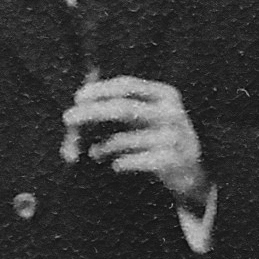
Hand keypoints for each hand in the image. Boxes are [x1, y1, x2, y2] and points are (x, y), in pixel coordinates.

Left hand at [62, 76, 208, 212]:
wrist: (191, 173)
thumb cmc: (158, 139)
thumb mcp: (144, 119)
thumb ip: (115, 111)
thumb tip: (77, 111)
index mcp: (165, 94)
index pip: (128, 85)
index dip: (100, 89)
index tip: (78, 97)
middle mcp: (172, 112)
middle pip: (123, 108)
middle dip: (91, 112)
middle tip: (67, 118)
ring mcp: (174, 137)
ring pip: (124, 138)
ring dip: (102, 146)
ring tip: (94, 153)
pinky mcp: (172, 160)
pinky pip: (133, 160)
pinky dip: (118, 162)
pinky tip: (115, 165)